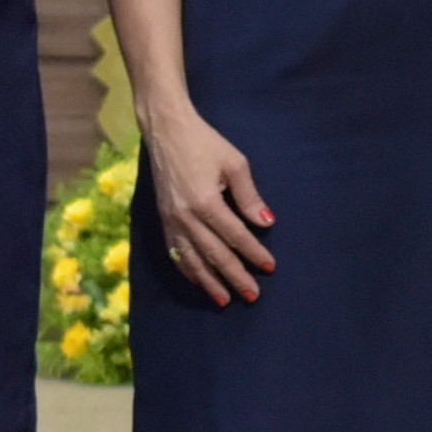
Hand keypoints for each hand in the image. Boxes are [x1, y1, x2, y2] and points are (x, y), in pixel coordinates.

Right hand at [144, 106, 276, 305]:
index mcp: (206, 202)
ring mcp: (171, 221)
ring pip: (192, 260)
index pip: (236, 236)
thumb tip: (266, 222)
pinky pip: (175, 253)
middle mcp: (186, 217)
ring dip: (210, 283)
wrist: (166, 131)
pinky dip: (188, 270)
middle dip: (235, 277)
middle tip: (252, 295)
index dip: (254, 253)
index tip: (269, 267)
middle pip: (215, 255)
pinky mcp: (163, 220)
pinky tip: (199, 282)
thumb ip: (249, 196)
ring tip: (225, 300)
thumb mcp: (235, 163)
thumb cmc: (205, 143)